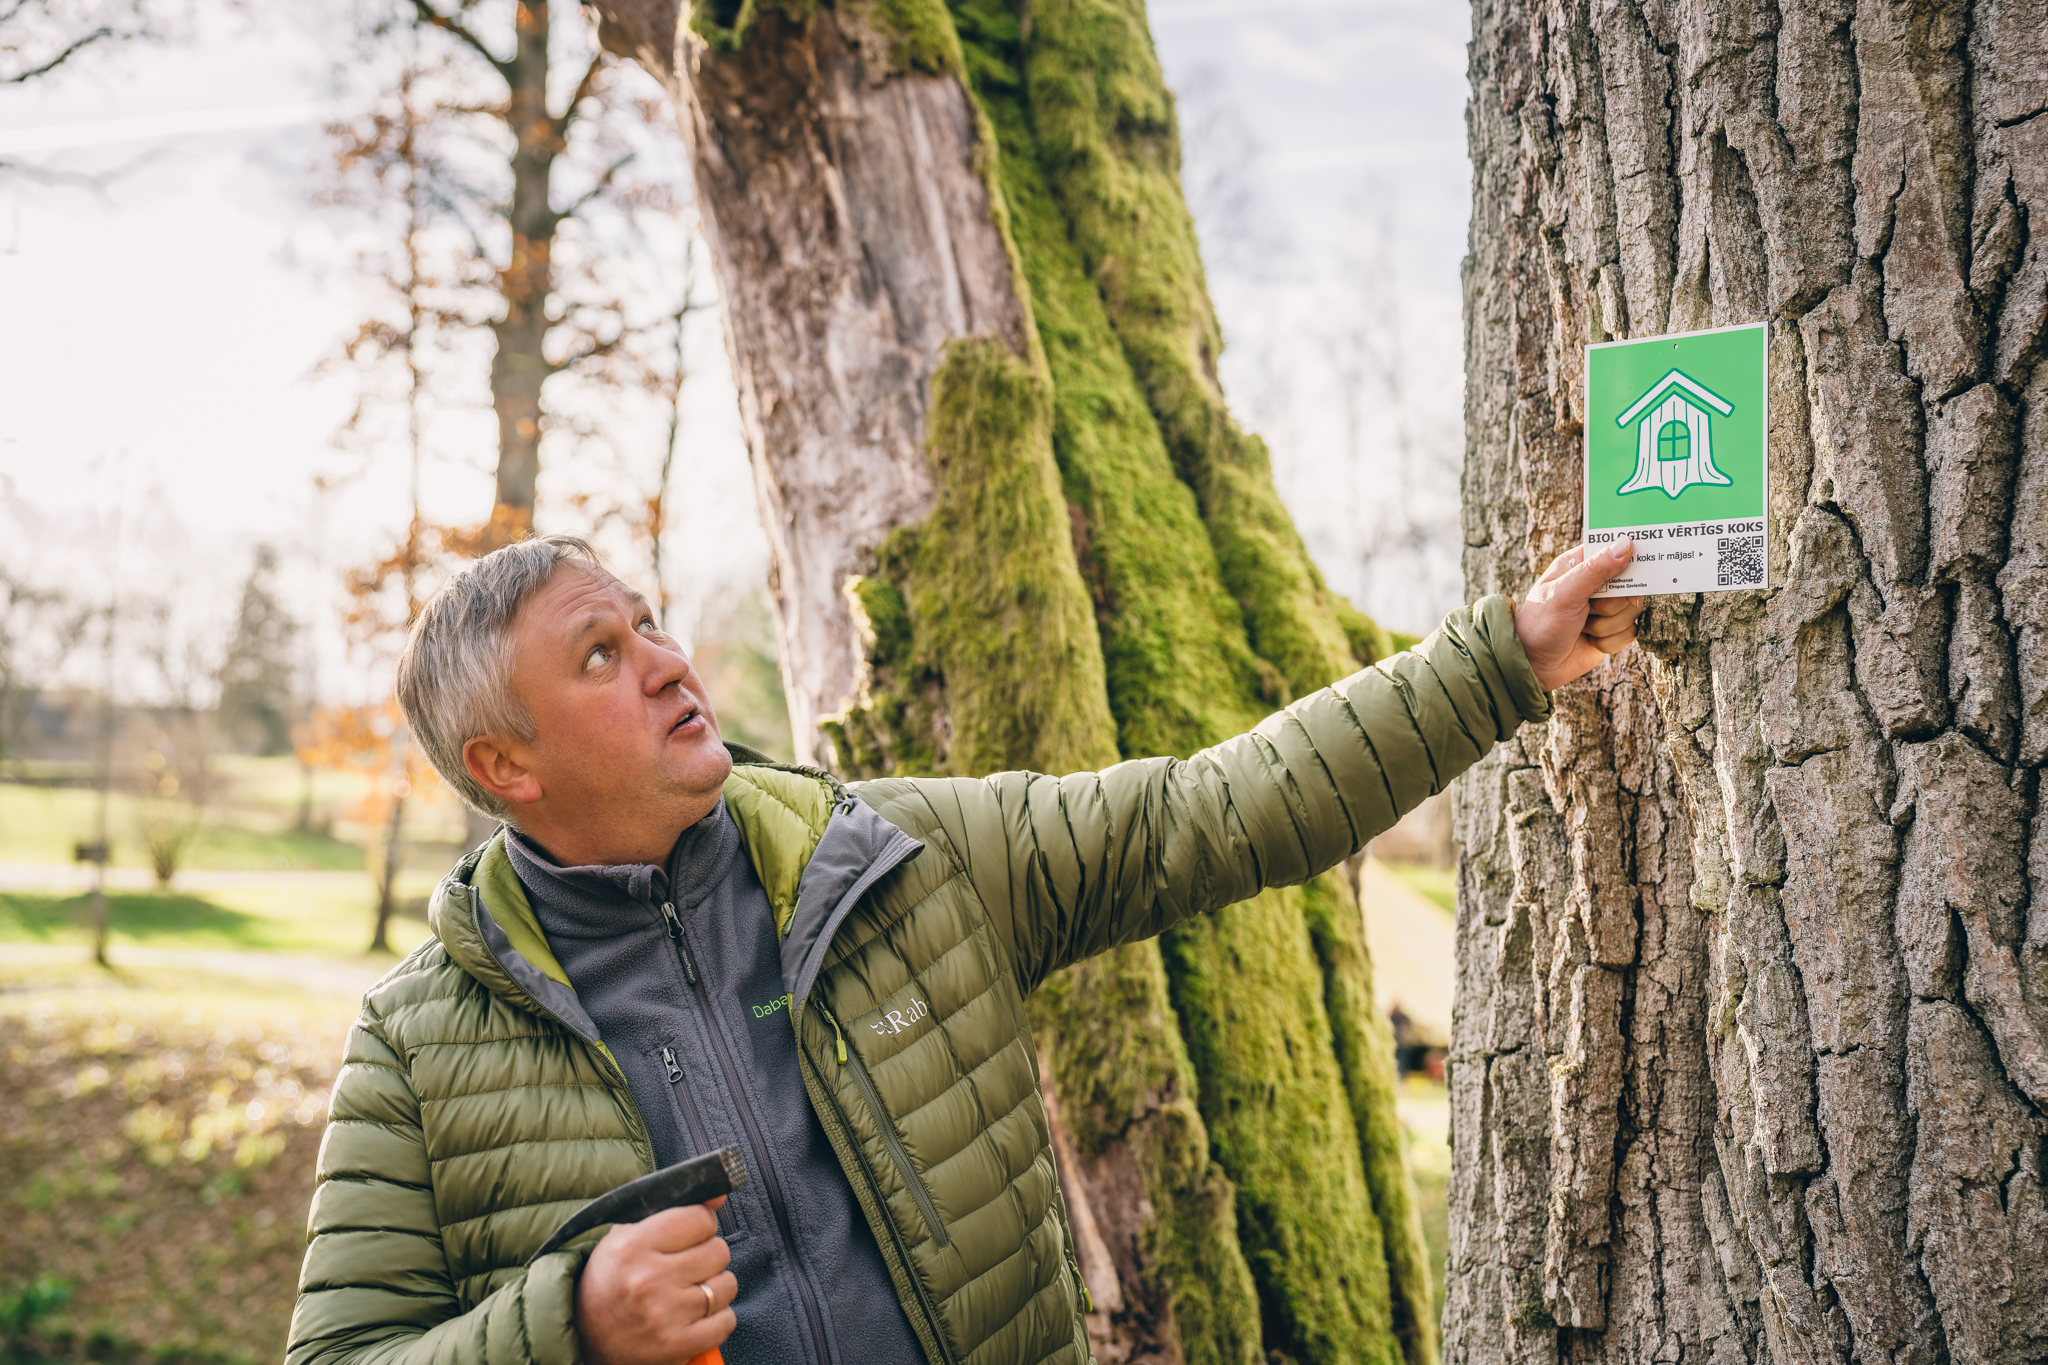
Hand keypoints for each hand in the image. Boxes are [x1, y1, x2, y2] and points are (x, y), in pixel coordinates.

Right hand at [575, 1199, 735, 1364]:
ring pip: (727, 1285)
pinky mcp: (677, 1345)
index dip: (700, 1226)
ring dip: (715, 1287)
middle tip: (688, 1266)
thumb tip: (720, 1196)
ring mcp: (664, 1315)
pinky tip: (695, 1315)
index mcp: (634, 1246)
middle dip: (708, 1256)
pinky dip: (717, 1318)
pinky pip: (726, 1321)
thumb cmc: (609, 1282)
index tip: (690, 1236)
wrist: (584, 1338)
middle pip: (718, 1251)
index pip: (700, 1219)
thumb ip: (674, 1212)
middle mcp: (649, 1279)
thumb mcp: (628, 1237)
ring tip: (690, 1291)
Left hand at [1514, 539, 1645, 690]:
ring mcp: (1605, 607)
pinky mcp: (1612, 629)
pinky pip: (1630, 632)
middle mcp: (1595, 582)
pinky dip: (1610, 641)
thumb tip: (1625, 544)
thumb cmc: (1541, 624)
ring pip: (1632, 610)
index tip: (1637, 565)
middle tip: (1590, 609)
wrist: (1535, 666)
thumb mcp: (1565, 594)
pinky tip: (1590, 641)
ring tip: (1583, 628)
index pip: (1615, 549)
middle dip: (1612, 604)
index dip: (1627, 557)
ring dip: (1607, 625)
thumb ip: (1595, 570)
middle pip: (1631, 584)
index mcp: (1580, 564)